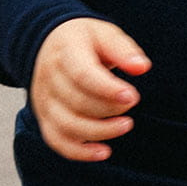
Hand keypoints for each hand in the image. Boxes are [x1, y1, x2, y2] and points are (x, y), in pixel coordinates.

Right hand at [29, 17, 150, 161]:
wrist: (50, 43)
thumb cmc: (84, 39)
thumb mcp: (104, 33)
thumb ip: (124, 50)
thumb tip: (142, 67)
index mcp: (66, 52)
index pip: (82, 75)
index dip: (107, 89)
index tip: (132, 96)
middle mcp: (50, 78)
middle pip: (77, 102)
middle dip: (109, 108)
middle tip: (132, 102)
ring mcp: (44, 100)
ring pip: (68, 125)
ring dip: (99, 131)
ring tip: (125, 125)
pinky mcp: (45, 118)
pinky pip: (57, 141)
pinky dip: (80, 152)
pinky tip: (104, 152)